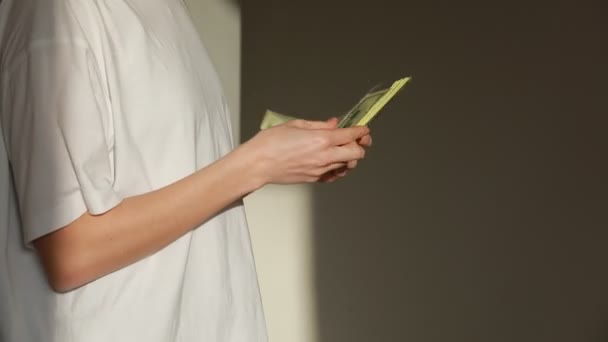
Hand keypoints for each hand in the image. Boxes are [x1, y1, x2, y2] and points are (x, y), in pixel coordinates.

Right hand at [241, 119, 369, 184]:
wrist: (257, 164)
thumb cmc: (270, 143)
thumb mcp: (296, 125)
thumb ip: (319, 125)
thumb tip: (334, 124)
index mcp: (321, 139)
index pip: (352, 135)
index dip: (361, 131)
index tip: (363, 128)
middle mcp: (324, 156)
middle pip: (357, 154)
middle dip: (360, 145)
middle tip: (357, 139)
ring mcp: (321, 170)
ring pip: (348, 165)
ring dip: (349, 156)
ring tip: (343, 149)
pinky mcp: (314, 179)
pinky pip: (335, 175)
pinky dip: (339, 168)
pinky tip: (333, 161)